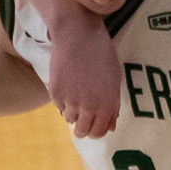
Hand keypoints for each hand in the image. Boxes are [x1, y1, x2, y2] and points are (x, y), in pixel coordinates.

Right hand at [47, 6, 123, 138]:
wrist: (78, 36)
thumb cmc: (102, 53)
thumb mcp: (115, 79)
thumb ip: (113, 105)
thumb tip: (110, 126)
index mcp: (107, 105)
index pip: (99, 132)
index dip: (96, 132)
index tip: (94, 128)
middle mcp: (89, 107)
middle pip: (82, 131)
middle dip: (83, 129)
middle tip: (82, 123)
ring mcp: (70, 101)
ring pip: (70, 119)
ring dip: (73, 113)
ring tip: (76, 98)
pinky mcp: (55, 92)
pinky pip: (59, 105)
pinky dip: (62, 100)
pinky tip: (67, 86)